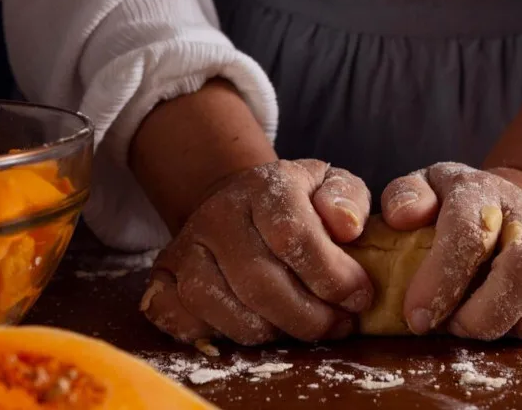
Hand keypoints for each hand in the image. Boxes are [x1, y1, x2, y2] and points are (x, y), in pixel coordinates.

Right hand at [141, 159, 373, 344]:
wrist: (236, 203)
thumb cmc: (295, 204)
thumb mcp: (329, 185)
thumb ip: (348, 198)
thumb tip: (347, 226)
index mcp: (263, 186)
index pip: (293, 236)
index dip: (332, 276)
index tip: (359, 297)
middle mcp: (217, 214)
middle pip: (258, 282)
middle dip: (308, 317)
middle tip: (337, 325)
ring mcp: (185, 247)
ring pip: (219, 306)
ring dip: (269, 332)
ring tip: (301, 329)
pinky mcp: (162, 277)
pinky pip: (180, 320)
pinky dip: (217, 335)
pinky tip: (253, 328)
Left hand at [382, 162, 521, 339]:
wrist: (520, 204)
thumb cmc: (458, 208)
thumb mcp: (425, 188)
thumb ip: (404, 195)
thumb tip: (404, 217)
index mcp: (482, 192)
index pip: (468, 233)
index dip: (440, 282)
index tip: (417, 317)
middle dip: (485, 314)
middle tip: (455, 328)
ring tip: (488, 326)